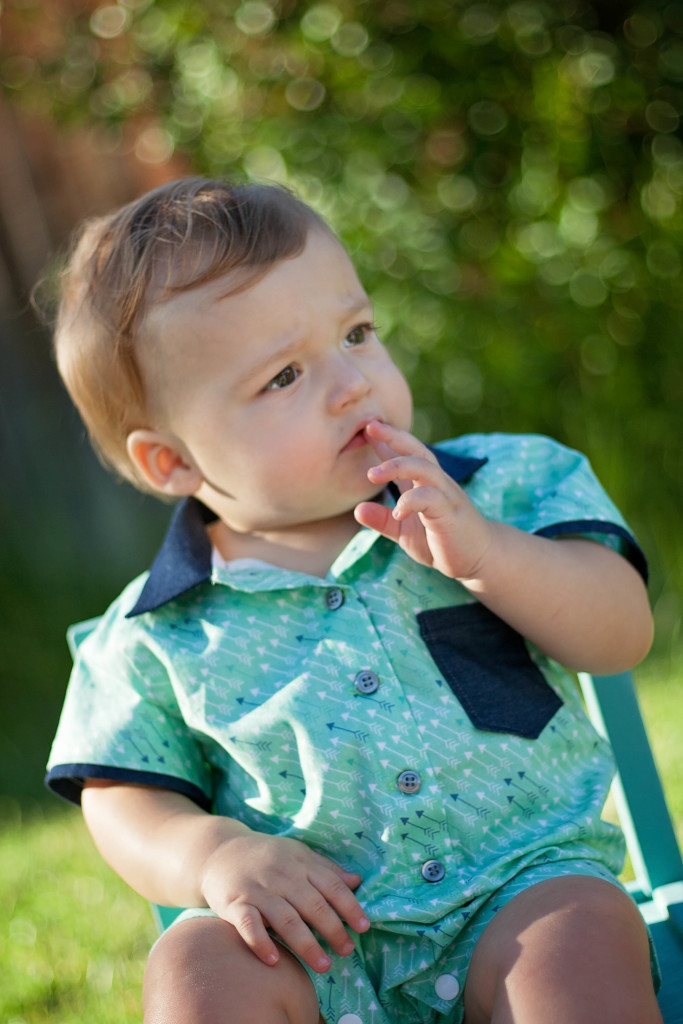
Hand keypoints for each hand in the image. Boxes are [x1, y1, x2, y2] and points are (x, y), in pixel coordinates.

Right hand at [200, 831, 369, 972]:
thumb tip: (358, 881)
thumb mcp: (298, 854)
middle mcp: (282, 875)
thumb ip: (327, 869)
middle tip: (347, 951)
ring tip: (323, 965)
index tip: (364, 926)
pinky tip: (274, 960)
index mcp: (301, 863)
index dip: (349, 906)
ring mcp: (258, 889)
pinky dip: (261, 942)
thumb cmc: (267, 857)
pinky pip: (249, 924)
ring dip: (306, 943)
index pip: (331, 885)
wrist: (219, 851)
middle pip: (312, 904)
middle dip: (333, 929)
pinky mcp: (235, 903)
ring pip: (285, 918)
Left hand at [354, 420, 492, 579]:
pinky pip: (431, 498)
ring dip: (397, 466)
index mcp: (425, 484)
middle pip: (417, 451)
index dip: (388, 440)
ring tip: (372, 474)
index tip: (368, 427)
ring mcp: (446, 497)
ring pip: (424, 468)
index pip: (407, 455)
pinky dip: (411, 501)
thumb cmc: (442, 542)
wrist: (481, 559)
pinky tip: (397, 513)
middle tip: (369, 427)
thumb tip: (357, 510)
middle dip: (394, 437)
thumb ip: (383, 520)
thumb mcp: (404, 531)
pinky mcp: (450, 515)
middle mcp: (437, 484)